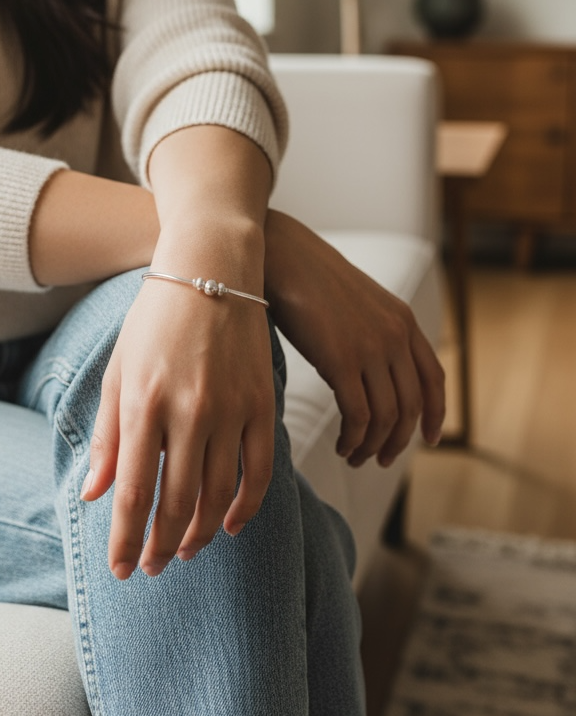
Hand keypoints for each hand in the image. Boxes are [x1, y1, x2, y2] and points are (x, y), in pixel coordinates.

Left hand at [80, 254, 274, 579]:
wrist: (211, 269)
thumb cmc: (154, 319)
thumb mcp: (118, 371)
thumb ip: (108, 435)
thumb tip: (95, 493)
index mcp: (144, 402)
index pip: (134, 491)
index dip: (127, 539)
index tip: (122, 570)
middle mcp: (188, 410)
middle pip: (176, 502)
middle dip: (160, 545)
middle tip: (152, 568)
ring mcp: (230, 408)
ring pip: (219, 495)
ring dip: (200, 533)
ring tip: (184, 551)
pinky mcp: (262, 404)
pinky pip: (260, 470)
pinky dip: (247, 506)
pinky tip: (230, 525)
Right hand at [264, 209, 444, 467]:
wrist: (282, 255)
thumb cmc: (309, 280)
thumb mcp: (357, 303)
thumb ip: (374, 333)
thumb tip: (372, 374)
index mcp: (403, 321)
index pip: (434, 379)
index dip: (434, 415)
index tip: (427, 440)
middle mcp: (395, 335)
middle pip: (411, 405)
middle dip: (398, 440)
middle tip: (379, 460)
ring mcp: (370, 347)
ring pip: (386, 416)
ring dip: (372, 445)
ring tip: (355, 455)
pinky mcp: (341, 359)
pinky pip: (358, 414)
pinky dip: (353, 438)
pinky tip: (342, 444)